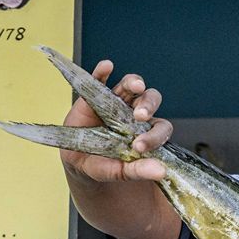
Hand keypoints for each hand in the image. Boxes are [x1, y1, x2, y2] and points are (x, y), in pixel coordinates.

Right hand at [61, 59, 171, 184]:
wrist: (78, 161)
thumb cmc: (103, 165)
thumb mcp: (118, 171)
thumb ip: (137, 170)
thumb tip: (160, 171)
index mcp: (146, 131)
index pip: (160, 128)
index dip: (154, 136)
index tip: (139, 147)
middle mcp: (134, 113)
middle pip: (150, 99)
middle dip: (148, 105)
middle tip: (140, 116)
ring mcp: (116, 102)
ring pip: (130, 86)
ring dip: (134, 83)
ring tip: (135, 86)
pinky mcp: (95, 94)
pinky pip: (101, 79)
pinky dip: (103, 71)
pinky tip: (106, 67)